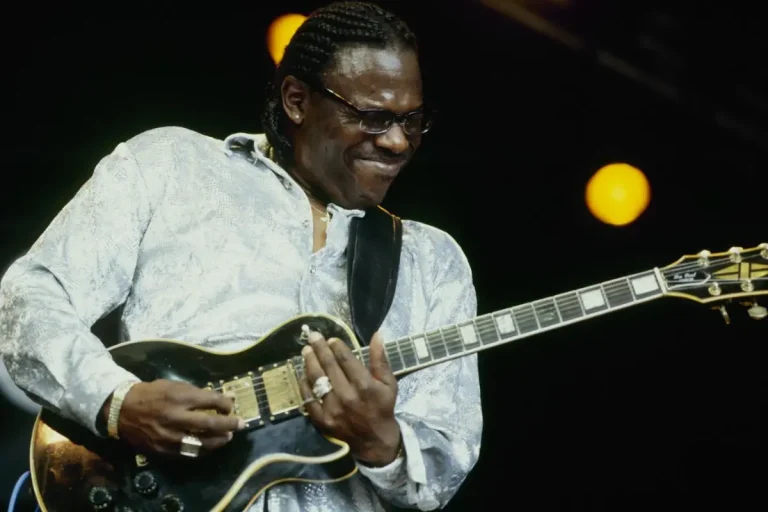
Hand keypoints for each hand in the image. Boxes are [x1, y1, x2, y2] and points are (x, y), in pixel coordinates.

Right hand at [101, 379, 244, 455]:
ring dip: (220, 440)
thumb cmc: (153, 393)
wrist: (122, 410)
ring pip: (202, 443)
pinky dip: (203, 450)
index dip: (226, 404)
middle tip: (241, 424)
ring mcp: (169, 436)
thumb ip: (201, 393)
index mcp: (179, 397)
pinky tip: (210, 445)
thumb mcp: (176, 386)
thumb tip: (227, 396)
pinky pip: (189, 453)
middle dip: (230, 424)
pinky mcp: (163, 450)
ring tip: (228, 436)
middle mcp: (176, 417)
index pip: (212, 401)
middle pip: (211, 424)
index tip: (231, 406)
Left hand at [299, 331, 400, 466]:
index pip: (346, 360)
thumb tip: (377, 335)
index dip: (337, 347)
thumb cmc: (382, 408)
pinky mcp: (322, 420)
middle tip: (312, 335)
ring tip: (306, 351)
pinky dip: (304, 385)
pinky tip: (303, 374)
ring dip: (310, 363)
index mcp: (365, 386)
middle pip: (329, 366)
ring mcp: (332, 409)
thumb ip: (380, 359)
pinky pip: (309, 399)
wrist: (375, 441)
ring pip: (317, 380)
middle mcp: (347, 396)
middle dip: (320, 348)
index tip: (331, 339)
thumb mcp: (389, 383)